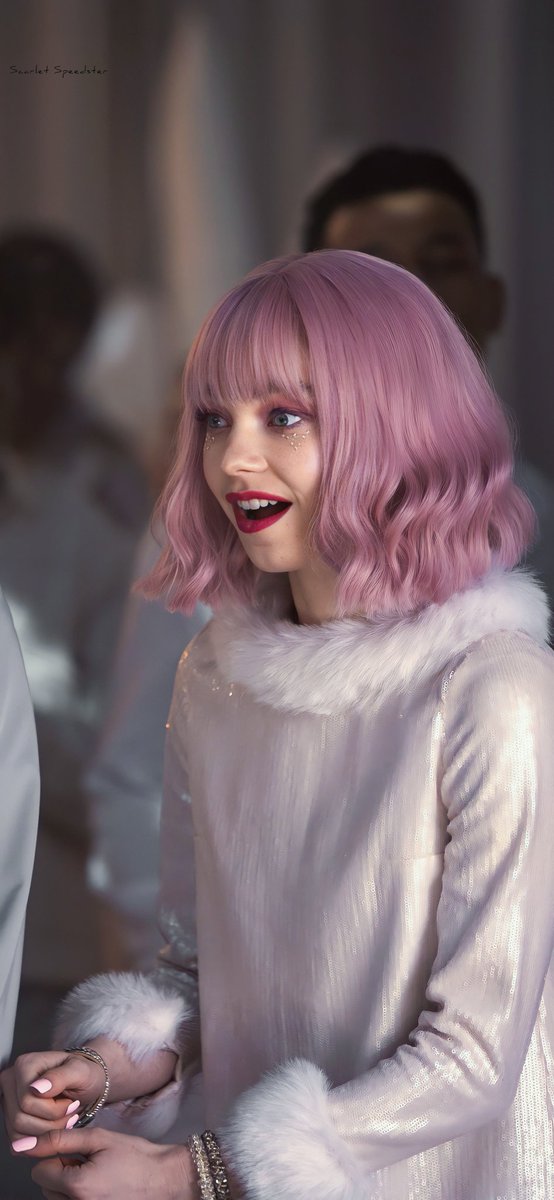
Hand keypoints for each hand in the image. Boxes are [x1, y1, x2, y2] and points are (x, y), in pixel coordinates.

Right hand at [1, 1051, 103, 1146]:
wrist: (87, 1084)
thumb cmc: (84, 1076)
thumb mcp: (81, 1072)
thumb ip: (60, 1077)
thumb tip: (37, 1088)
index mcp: (24, 1065)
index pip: (27, 1102)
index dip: (53, 1109)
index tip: (71, 1102)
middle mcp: (11, 1081)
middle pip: (19, 1119)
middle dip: (51, 1122)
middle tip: (69, 1112)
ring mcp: (8, 1101)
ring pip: (17, 1132)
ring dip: (46, 1132)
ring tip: (63, 1118)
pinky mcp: (10, 1119)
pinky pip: (17, 1141)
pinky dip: (38, 1140)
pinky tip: (53, 1127)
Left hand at [24, 1127, 195, 1199]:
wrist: (165, 1179)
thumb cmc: (137, 1157)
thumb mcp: (99, 1139)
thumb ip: (60, 1139)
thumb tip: (27, 1145)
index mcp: (77, 1187)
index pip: (40, 1171)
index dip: (57, 1156)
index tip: (78, 1152)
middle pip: (46, 1187)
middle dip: (61, 1172)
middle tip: (89, 1161)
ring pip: (57, 1199)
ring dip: (69, 1185)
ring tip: (96, 1173)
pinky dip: (79, 1195)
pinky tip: (99, 1186)